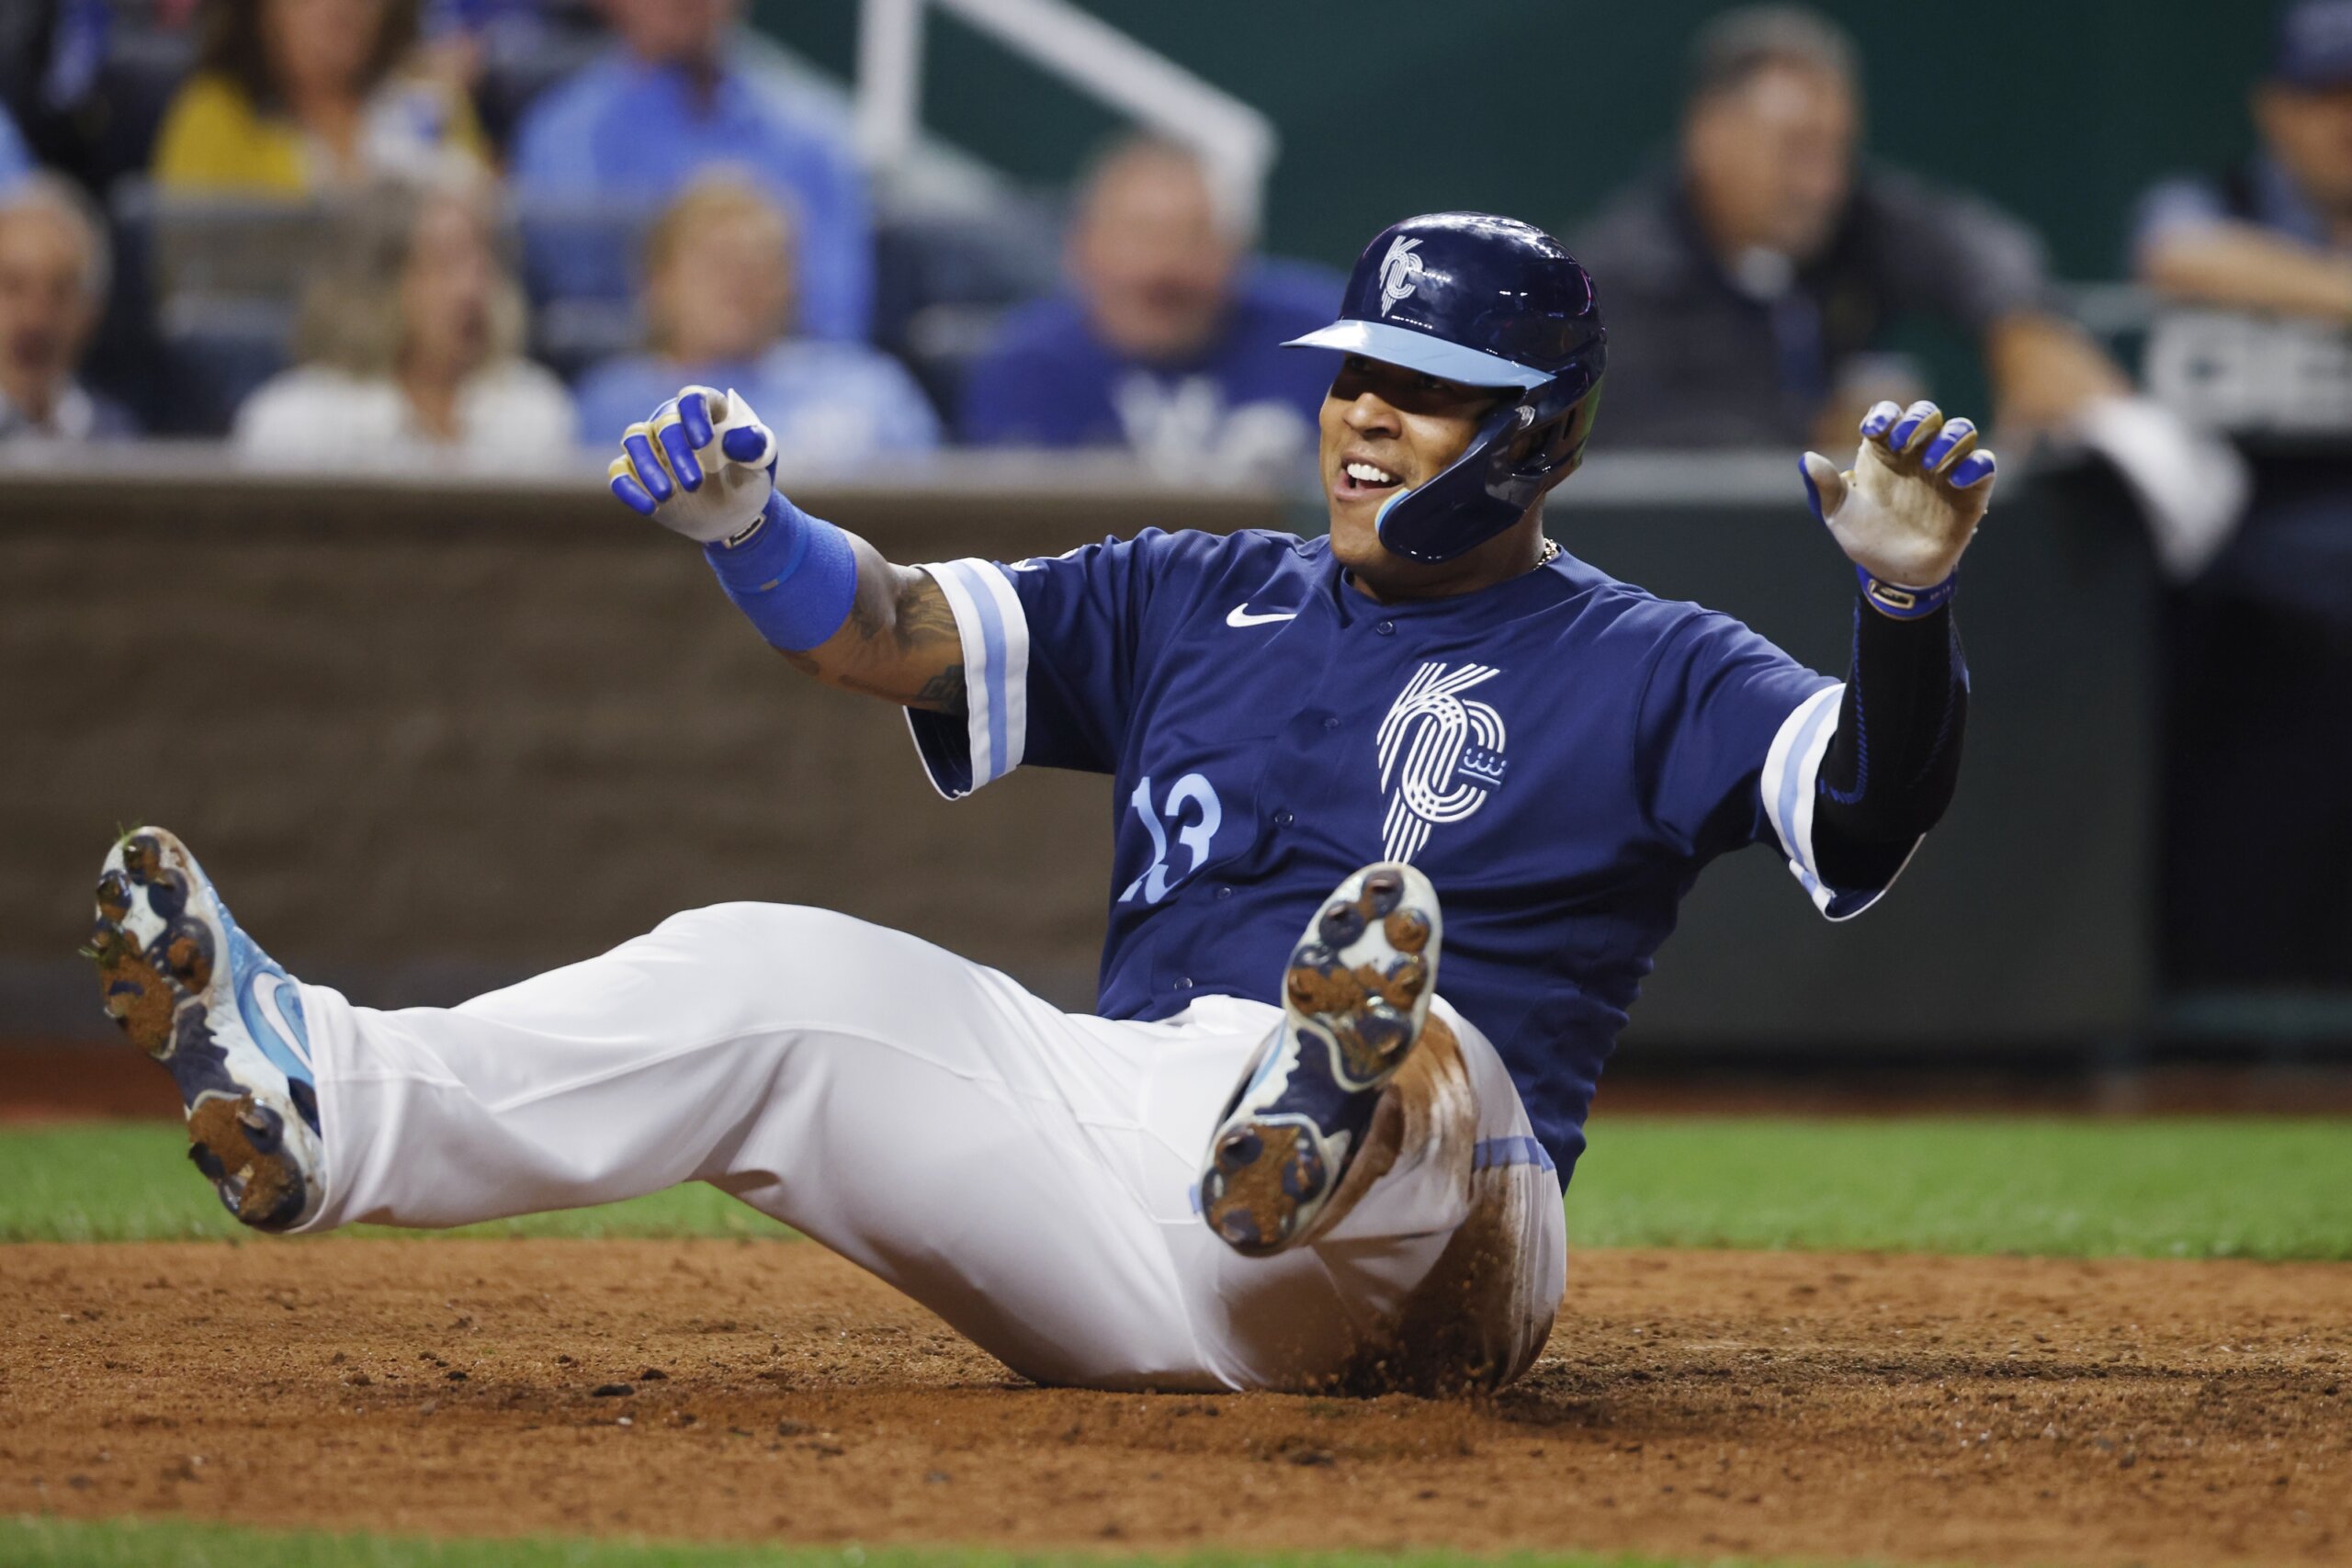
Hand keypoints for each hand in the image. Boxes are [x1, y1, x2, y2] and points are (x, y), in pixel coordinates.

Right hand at [608, 386, 778, 543]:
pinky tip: (649, 508)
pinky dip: (628, 488)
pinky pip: (619, 472)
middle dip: (675, 453)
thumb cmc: (748, 478)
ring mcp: (653, 447)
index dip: (694, 415)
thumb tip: (738, 438)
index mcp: (707, 410)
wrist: (734, 513)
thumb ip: (754, 446)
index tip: (703, 442)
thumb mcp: (760, 463)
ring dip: (647, 467)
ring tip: (667, 495)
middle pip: (663, 424)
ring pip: (633, 441)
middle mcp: (675, 422)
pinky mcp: (638, 473)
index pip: (692, 397)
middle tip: (694, 483)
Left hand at [1800, 399, 1997, 588]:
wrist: (1894, 572)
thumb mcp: (1838, 513)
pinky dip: (1974, 464)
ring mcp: (1946, 467)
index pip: (1889, 415)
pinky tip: (1955, 479)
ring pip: (1961, 430)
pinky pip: (1983, 463)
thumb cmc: (1865, 537)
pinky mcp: (1971, 489)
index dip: (1883, 414)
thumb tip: (1806, 458)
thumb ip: (1825, 486)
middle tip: (1903, 442)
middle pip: (1927, 414)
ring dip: (1948, 438)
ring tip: (1931, 462)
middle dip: (1917, 419)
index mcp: (1885, 450)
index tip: (1872, 430)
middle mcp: (1918, 452)